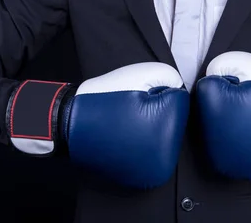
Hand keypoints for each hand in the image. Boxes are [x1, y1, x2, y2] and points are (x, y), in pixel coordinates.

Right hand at [7, 62, 189, 188]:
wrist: (70, 121)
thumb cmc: (108, 95)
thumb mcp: (145, 72)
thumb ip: (172, 78)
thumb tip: (179, 94)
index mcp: (169, 134)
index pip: (180, 103)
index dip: (158, 92)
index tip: (139, 95)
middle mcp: (164, 162)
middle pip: (174, 122)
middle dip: (157, 110)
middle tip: (131, 108)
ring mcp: (151, 175)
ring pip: (163, 137)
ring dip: (150, 126)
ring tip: (127, 121)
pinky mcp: (139, 179)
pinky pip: (151, 152)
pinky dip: (140, 142)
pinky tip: (125, 135)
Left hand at [195, 51, 250, 179]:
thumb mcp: (245, 63)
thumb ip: (217, 68)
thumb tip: (206, 85)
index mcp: (213, 109)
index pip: (204, 88)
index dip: (226, 82)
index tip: (245, 87)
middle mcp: (212, 138)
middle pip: (204, 111)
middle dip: (223, 103)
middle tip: (250, 102)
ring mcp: (222, 158)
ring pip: (212, 131)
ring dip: (226, 122)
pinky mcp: (233, 169)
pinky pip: (224, 149)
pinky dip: (235, 140)